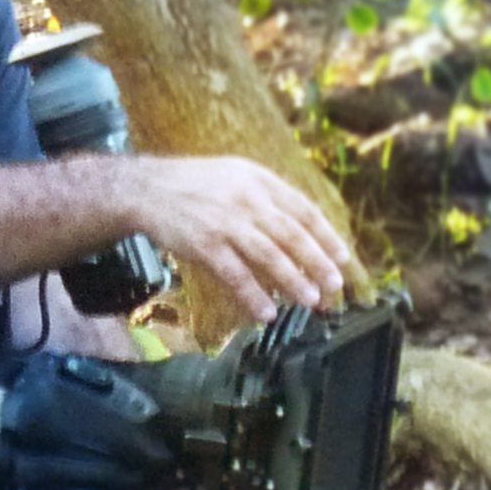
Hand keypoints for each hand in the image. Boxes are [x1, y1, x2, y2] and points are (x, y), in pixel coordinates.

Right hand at [126, 155, 349, 320]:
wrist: (147, 189)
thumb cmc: (196, 186)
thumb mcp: (237, 176)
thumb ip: (268, 198)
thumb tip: (302, 231)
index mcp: (260, 181)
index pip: (304, 210)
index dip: (326, 236)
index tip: (343, 257)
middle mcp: (248, 199)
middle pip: (293, 235)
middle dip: (318, 263)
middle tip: (334, 285)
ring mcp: (226, 222)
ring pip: (270, 256)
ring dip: (294, 281)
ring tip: (310, 301)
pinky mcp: (205, 245)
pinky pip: (236, 275)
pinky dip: (253, 296)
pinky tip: (267, 313)